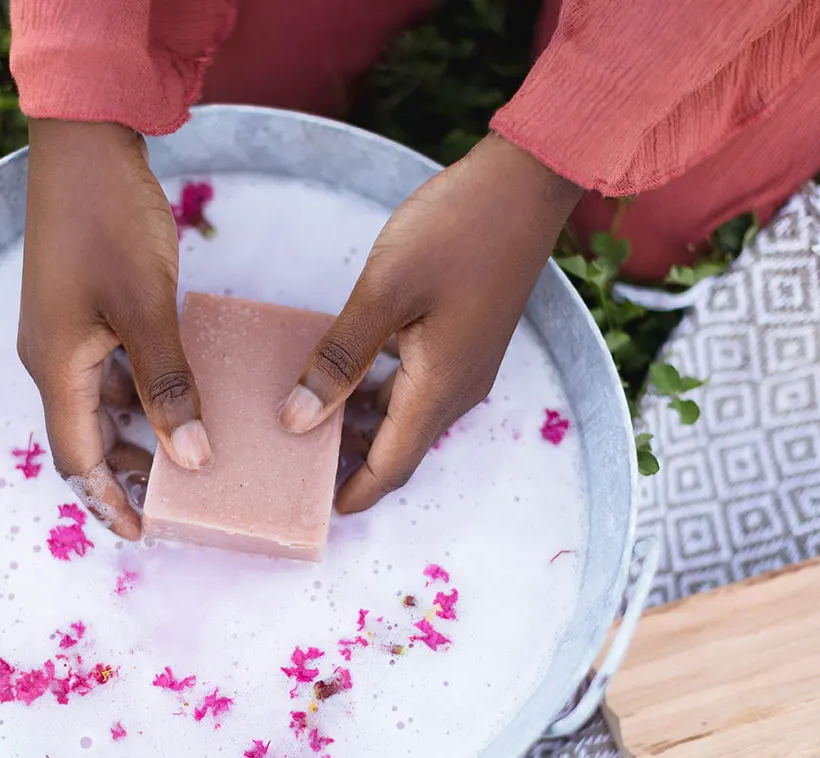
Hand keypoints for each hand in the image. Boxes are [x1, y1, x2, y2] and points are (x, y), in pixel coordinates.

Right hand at [17, 118, 211, 538]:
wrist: (83, 145)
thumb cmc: (110, 221)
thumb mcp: (147, 309)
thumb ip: (169, 385)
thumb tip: (192, 457)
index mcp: (56, 366)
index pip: (76, 458)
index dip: (108, 501)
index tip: (145, 534)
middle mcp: (52, 358)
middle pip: (85, 438)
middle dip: (126, 475)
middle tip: (177, 503)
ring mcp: (66, 333)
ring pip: (100, 405)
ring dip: (137, 436)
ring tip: (186, 459)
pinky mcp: (85, 310)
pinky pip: (111, 371)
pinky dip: (142, 394)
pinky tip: (181, 397)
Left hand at [279, 134, 582, 512]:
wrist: (525, 183)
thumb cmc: (457, 229)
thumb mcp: (386, 291)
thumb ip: (339, 357)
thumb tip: (297, 419)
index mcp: (442, 387)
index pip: (392, 466)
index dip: (354, 493)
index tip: (313, 512)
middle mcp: (460, 387)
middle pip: (400, 447)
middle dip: (352, 463)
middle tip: (294, 465)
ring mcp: (467, 363)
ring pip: (407, 415)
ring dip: (364, 426)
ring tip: (308, 421)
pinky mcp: (465, 337)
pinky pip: (417, 384)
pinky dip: (379, 391)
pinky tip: (345, 372)